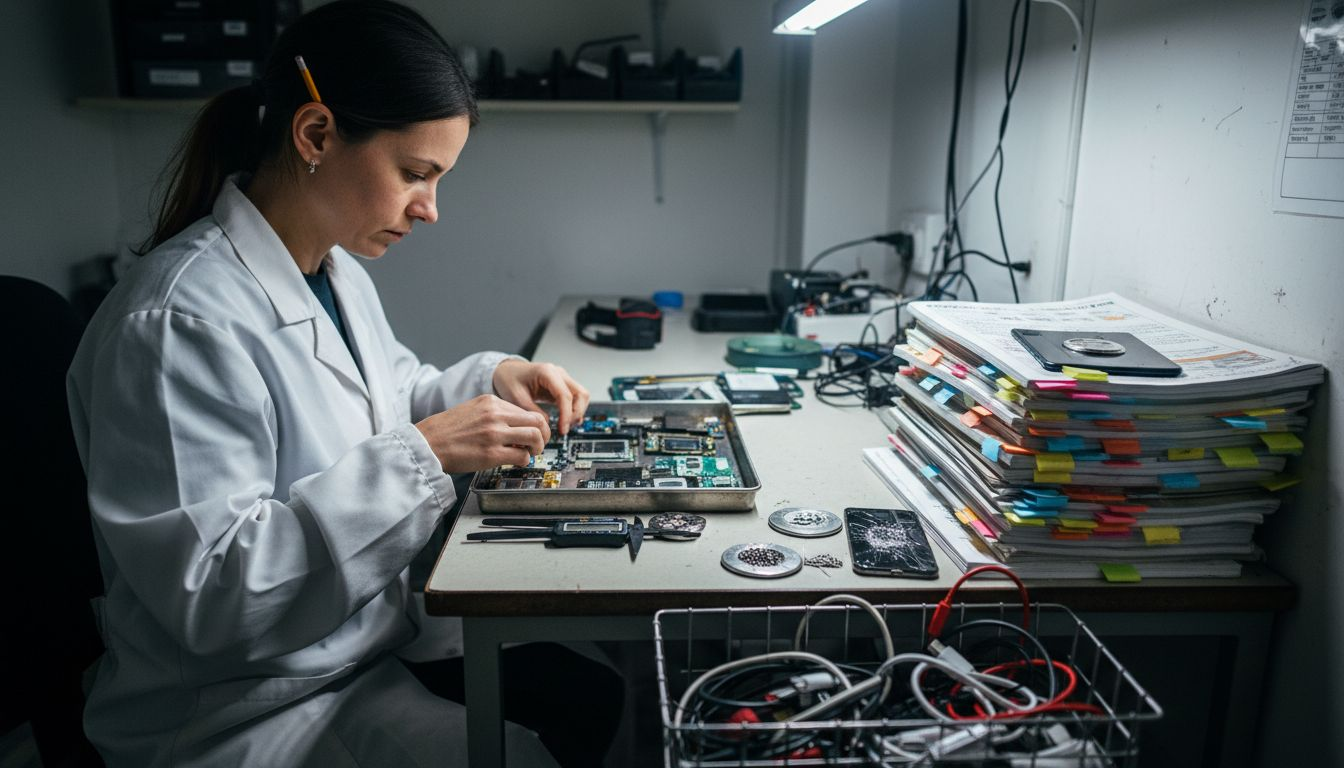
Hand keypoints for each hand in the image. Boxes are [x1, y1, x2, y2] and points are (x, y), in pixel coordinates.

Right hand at [414, 394, 549, 472]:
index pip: (528, 410)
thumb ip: (495, 413)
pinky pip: (522, 456)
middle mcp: (496, 415)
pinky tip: (517, 461)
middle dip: (544, 434)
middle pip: (538, 421)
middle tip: (539, 444)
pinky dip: (524, 460)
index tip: (535, 432)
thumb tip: (517, 425)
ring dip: (537, 448)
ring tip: (531, 453)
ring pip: (534, 437)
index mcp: (491, 402)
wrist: (428, 443)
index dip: (536, 423)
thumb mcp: (473, 410)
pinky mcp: (492, 453)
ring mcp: (495, 434)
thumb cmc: (448, 430)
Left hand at [491, 360, 590, 434]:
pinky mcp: (562, 386)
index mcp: (547, 372)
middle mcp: (559, 373)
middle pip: (580, 394)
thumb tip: (548, 425)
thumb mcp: (516, 398)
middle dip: (576, 414)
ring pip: (582, 396)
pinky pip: (575, 398)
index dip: (566, 415)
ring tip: (565, 426)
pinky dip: (574, 410)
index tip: (562, 430)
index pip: (565, 395)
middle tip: (564, 429)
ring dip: (577, 412)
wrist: (507, 372)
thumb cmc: (510, 380)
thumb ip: (532, 411)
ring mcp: (562, 379)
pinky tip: (566, 421)